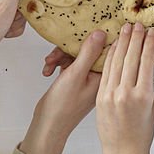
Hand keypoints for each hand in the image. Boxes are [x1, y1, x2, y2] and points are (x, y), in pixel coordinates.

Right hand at [20, 30, 106, 153]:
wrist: (48, 126)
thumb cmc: (63, 106)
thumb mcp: (75, 74)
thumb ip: (89, 52)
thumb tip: (101, 33)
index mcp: (104, 76)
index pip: (106, 48)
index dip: (96, 37)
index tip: (86, 28)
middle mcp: (98, 77)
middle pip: (89, 49)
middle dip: (71, 48)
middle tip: (58, 52)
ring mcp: (87, 79)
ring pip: (77, 55)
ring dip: (61, 56)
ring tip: (50, 63)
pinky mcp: (76, 80)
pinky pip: (69, 63)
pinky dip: (58, 64)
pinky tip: (48, 70)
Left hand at [96, 23, 153, 153]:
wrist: (122, 151)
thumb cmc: (141, 133)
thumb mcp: (152, 106)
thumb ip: (149, 84)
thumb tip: (148, 65)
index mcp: (143, 95)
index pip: (146, 62)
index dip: (148, 44)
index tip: (151, 33)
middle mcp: (126, 93)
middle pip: (131, 57)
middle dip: (135, 38)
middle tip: (138, 25)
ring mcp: (111, 94)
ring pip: (117, 61)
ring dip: (122, 43)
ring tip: (126, 30)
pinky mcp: (100, 97)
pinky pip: (105, 71)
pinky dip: (110, 57)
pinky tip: (114, 47)